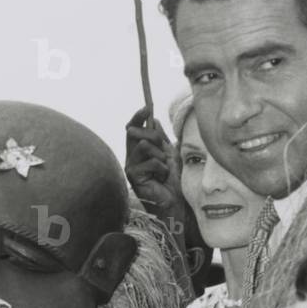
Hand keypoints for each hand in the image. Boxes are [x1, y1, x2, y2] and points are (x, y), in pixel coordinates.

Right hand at [125, 106, 186, 230]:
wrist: (175, 200)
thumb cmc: (173, 180)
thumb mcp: (169, 153)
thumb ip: (161, 138)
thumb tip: (153, 119)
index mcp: (138, 150)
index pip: (132, 128)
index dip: (138, 116)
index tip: (147, 106)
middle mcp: (130, 157)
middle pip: (136, 133)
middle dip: (154, 138)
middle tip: (164, 152)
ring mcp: (130, 167)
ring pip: (145, 145)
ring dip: (161, 157)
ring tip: (163, 170)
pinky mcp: (133, 177)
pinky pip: (151, 161)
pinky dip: (162, 168)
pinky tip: (161, 179)